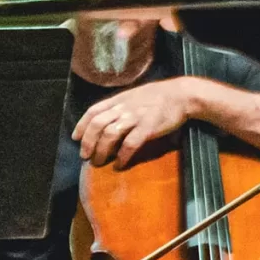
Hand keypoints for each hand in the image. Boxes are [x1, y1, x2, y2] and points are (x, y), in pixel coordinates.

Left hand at [72, 78, 197, 168]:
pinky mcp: (148, 127)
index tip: (75, 138)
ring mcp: (136, 117)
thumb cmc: (160, 95)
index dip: (81, 125)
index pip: (93, 111)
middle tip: (85, 156)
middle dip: (88, 142)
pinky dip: (122, 156)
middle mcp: (124, 107)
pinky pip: (130, 144)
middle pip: (97, 124)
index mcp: (120, 99)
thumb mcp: (135, 95)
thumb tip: (106, 121)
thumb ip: (120, 106)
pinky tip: (120, 164)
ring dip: (102, 151)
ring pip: (110, 135)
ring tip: (99, 162)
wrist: (183, 95)